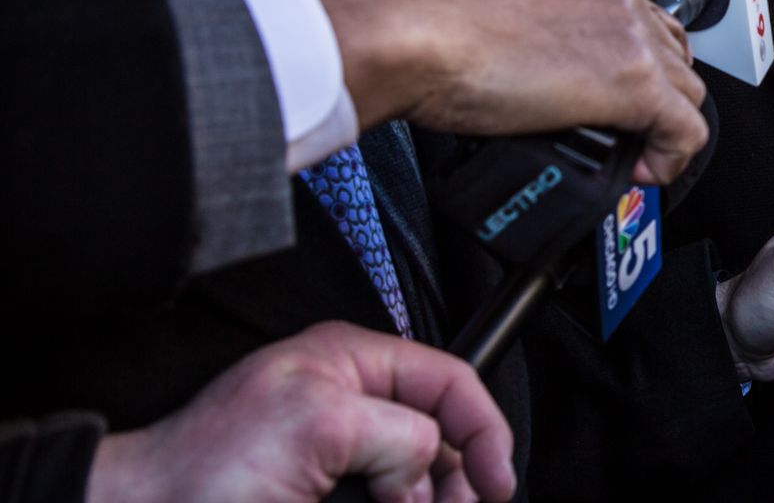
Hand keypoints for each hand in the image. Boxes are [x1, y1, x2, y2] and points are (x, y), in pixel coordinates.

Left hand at [87, 321, 514, 502]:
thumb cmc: (199, 470)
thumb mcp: (319, 421)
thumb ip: (397, 428)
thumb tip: (426, 465)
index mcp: (351, 362)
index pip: (450, 380)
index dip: (484, 429)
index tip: (497, 481)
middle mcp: (350, 405)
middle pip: (441, 437)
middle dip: (458, 477)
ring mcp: (337, 459)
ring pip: (416, 482)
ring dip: (429, 502)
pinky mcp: (324, 498)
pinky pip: (384, 501)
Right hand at [290, 0, 708, 185]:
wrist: (402, 20)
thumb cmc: (416, 11)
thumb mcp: (486, 1)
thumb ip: (520, 23)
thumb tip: (513, 58)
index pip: (635, 13)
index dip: (633, 59)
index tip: (606, 89)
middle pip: (670, 48)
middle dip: (656, 92)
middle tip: (625, 128)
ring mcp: (628, 33)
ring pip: (685, 86)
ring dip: (663, 124)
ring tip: (629, 152)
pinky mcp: (632, 82)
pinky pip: (685, 129)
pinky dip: (671, 158)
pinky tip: (642, 171)